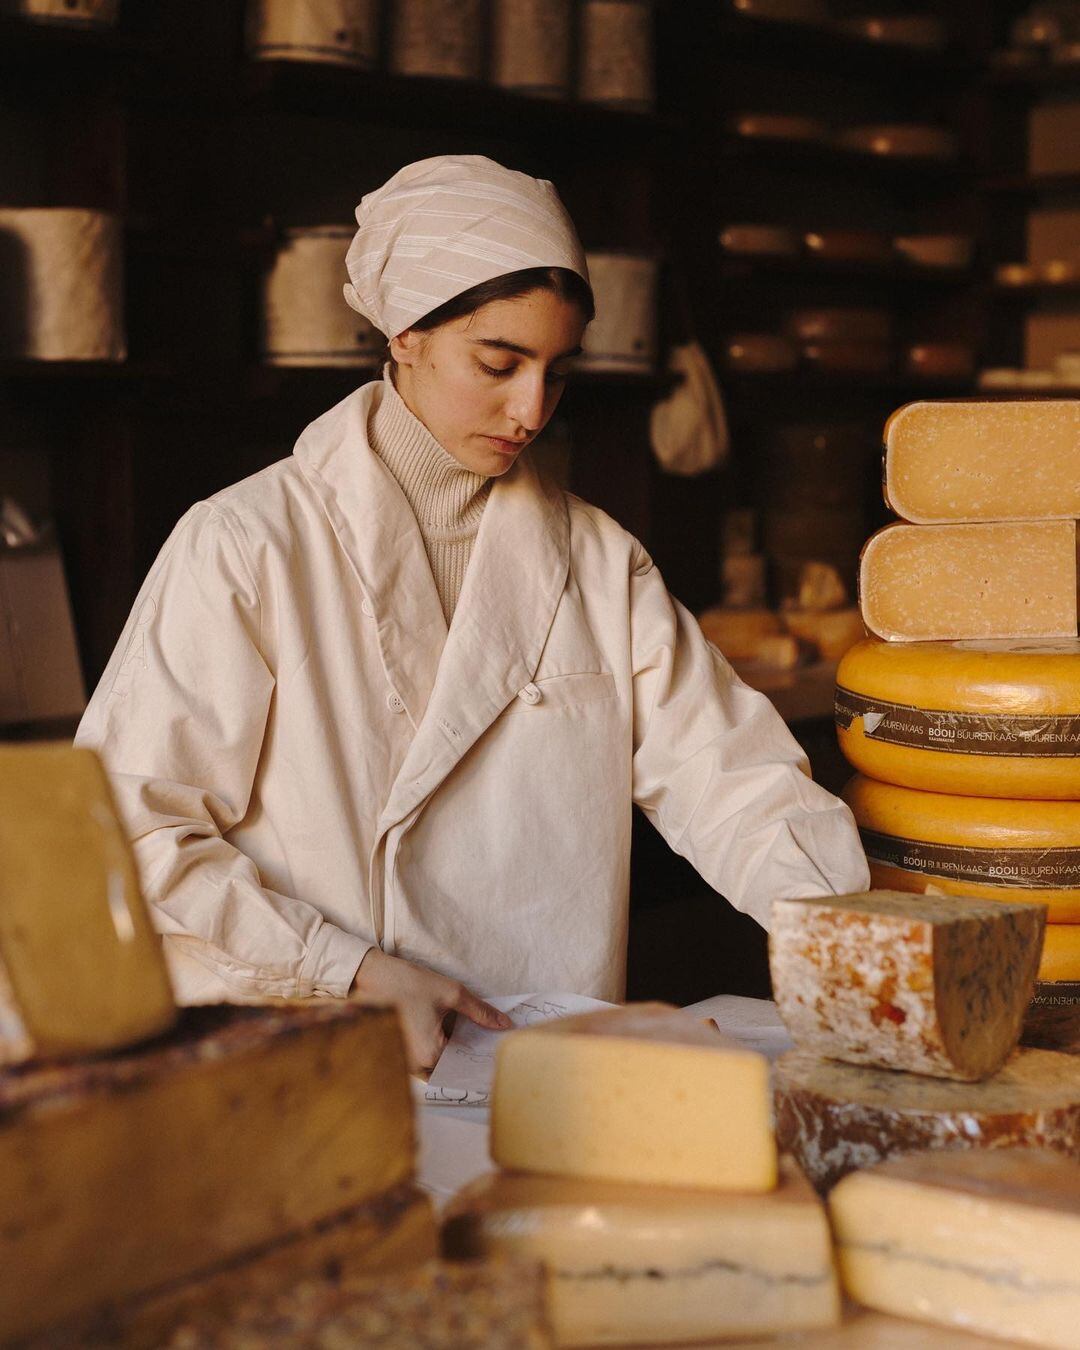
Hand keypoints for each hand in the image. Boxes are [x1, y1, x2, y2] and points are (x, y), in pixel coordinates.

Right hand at [348, 948, 511, 1073]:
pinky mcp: (397, 1052)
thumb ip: (480, 1012)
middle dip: (465, 1054)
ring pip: (435, 1064)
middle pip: (450, 1067)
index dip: (480, 1055)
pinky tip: (444, 1028)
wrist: (373, 975)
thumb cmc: (409, 983)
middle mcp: (414, 1065)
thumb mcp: (451, 993)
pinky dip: (435, 1047)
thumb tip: (504, 1024)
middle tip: (484, 1037)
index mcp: (429, 1055)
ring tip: (463, 1030)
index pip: (464, 1064)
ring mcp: (403, 1061)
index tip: (494, 1048)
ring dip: (450, 1050)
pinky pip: (422, 1058)